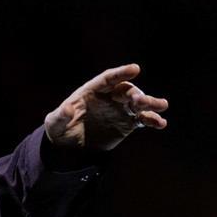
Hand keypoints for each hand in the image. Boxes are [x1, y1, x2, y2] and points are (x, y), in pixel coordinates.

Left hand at [44, 63, 168, 151]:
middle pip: (125, 91)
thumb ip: (60, 115)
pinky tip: (160, 123)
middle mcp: (108, 97)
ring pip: (138, 103)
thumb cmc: (59, 129)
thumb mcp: (54, 123)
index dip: (121, 73)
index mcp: (91, 91)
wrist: (69, 147)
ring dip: (150, 103)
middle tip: (143, 100)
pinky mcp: (127, 123)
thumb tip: (66, 108)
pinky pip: (142, 119)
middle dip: (136, 94)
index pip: (107, 79)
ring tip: (162, 106)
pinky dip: (152, 120)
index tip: (135, 69)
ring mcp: (119, 109)